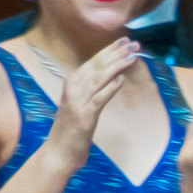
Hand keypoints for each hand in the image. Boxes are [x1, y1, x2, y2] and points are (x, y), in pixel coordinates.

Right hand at [47, 36, 139, 167]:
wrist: (59, 150)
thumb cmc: (72, 128)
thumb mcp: (80, 103)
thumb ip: (91, 89)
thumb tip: (109, 76)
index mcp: (73, 82)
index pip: (94, 62)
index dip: (110, 50)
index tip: (125, 41)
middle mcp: (73, 87)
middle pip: (98, 66)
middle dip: (116, 52)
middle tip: (133, 42)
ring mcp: (78, 101)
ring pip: (99, 78)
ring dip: (116, 65)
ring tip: (132, 56)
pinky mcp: (85, 115)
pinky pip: (99, 98)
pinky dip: (110, 88)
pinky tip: (121, 79)